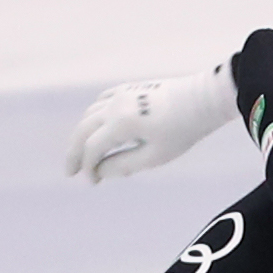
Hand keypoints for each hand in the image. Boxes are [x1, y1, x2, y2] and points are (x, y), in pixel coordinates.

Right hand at [66, 64, 237, 181]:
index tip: (93, 183)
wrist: (203, 99)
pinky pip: (101, 102)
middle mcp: (115, 106)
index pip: (93, 148)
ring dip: (82, 135)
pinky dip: (94, 117)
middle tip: (70, 172)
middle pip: (83, 130)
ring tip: (82, 154)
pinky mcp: (129, 89)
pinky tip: (95, 128)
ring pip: (90, 115)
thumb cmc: (183, 131)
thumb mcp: (155, 156)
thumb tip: (99, 172)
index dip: (89, 168)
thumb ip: (124, 165)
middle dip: (75, 152)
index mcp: (121, 123)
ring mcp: (121, 94)